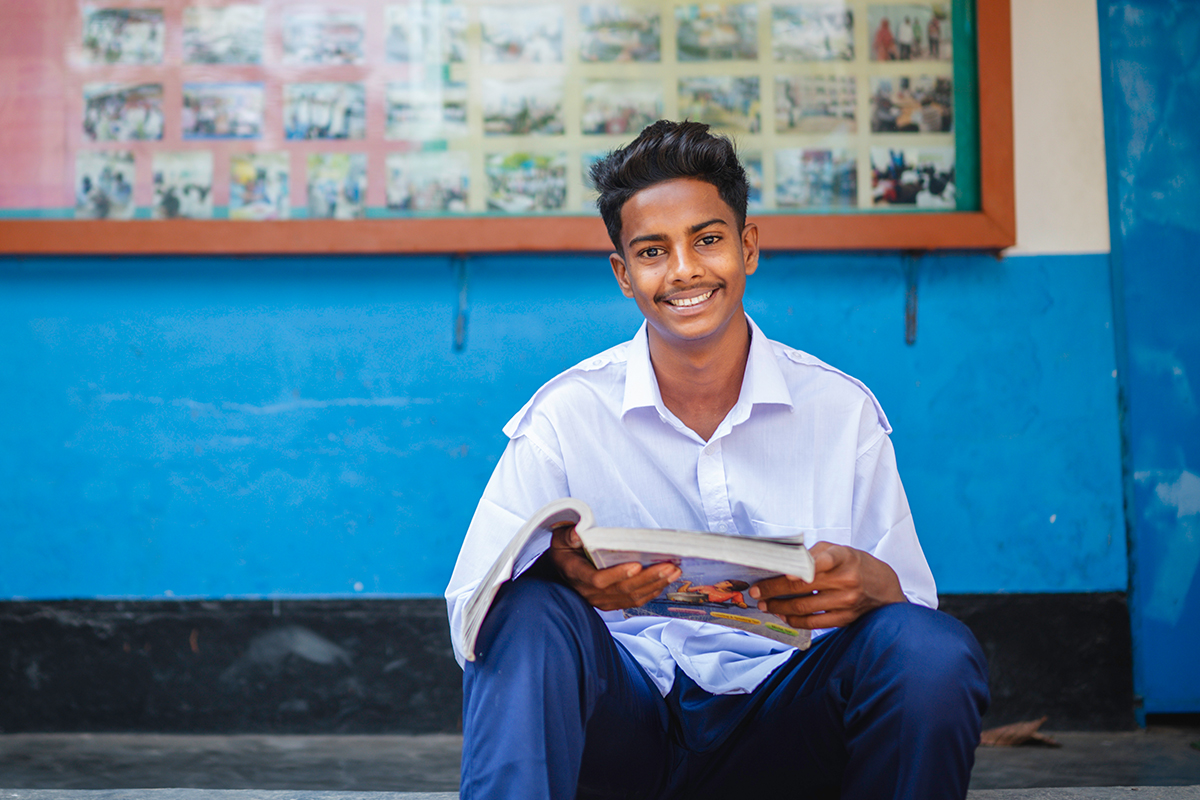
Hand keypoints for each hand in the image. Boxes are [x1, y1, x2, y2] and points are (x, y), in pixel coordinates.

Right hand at [546, 523, 681, 611]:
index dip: (617, 574)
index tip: (637, 565)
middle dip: (648, 577)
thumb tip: (578, 534)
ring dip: (655, 584)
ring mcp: (601, 600)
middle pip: (622, 589)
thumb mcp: (561, 537)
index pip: (598, 580)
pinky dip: (651, 591)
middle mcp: (589, 592)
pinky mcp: (611, 603)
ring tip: (674, 571)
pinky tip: (666, 581)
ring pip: (631, 597)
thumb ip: (568, 535)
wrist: (562, 570)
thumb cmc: (565, 550)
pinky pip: (633, 601)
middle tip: (670, 566)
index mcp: (576, 574)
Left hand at [748, 543, 905, 628]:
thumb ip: (812, 554)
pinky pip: (814, 622)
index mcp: (843, 558)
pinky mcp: (845, 618)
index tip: (783, 574)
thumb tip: (781, 563)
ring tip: (765, 604)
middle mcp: (846, 580)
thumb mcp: (837, 549)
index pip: (822, 561)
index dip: (802, 568)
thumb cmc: (853, 564)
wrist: (883, 587)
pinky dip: (795, 620)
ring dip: (779, 607)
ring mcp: (846, 602)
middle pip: (803, 587)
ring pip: (805, 607)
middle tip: (756, 591)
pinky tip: (783, 615)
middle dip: (774, 590)